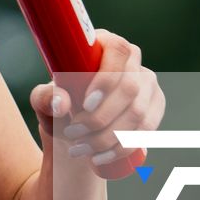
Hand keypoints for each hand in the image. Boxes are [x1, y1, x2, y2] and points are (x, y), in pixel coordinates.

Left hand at [30, 30, 162, 178]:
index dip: (106, 78)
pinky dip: (122, 148)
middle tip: (73, 134)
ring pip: (138, 113)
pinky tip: (101, 157)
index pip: (118, 51)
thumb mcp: (44, 100)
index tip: (85, 105)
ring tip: (81, 149)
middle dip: (100, 118)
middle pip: (130, 88)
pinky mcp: (155, 105)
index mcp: (105, 43)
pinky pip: (147, 130)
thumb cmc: (60, 103)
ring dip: (108, 137)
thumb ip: (44, 98)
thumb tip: (61, 103)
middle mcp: (132, 59)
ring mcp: (147, 82)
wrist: (76, 123)